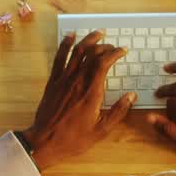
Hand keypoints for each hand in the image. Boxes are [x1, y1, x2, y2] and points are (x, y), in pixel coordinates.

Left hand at [21, 31, 134, 169]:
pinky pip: (59, 58)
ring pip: (77, 52)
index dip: (115, 53)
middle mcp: (77, 81)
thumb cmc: (74, 139)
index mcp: (91, 92)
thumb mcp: (101, 130)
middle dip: (105, 46)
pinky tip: (71, 36)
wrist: (44, 141)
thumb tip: (132, 95)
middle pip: (92, 54)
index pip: (104, 63)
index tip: (123, 51)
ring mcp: (63, 79)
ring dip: (88, 40)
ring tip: (98, 33)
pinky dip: (65, 44)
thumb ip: (118, 111)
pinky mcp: (53, 81)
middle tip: (113, 47)